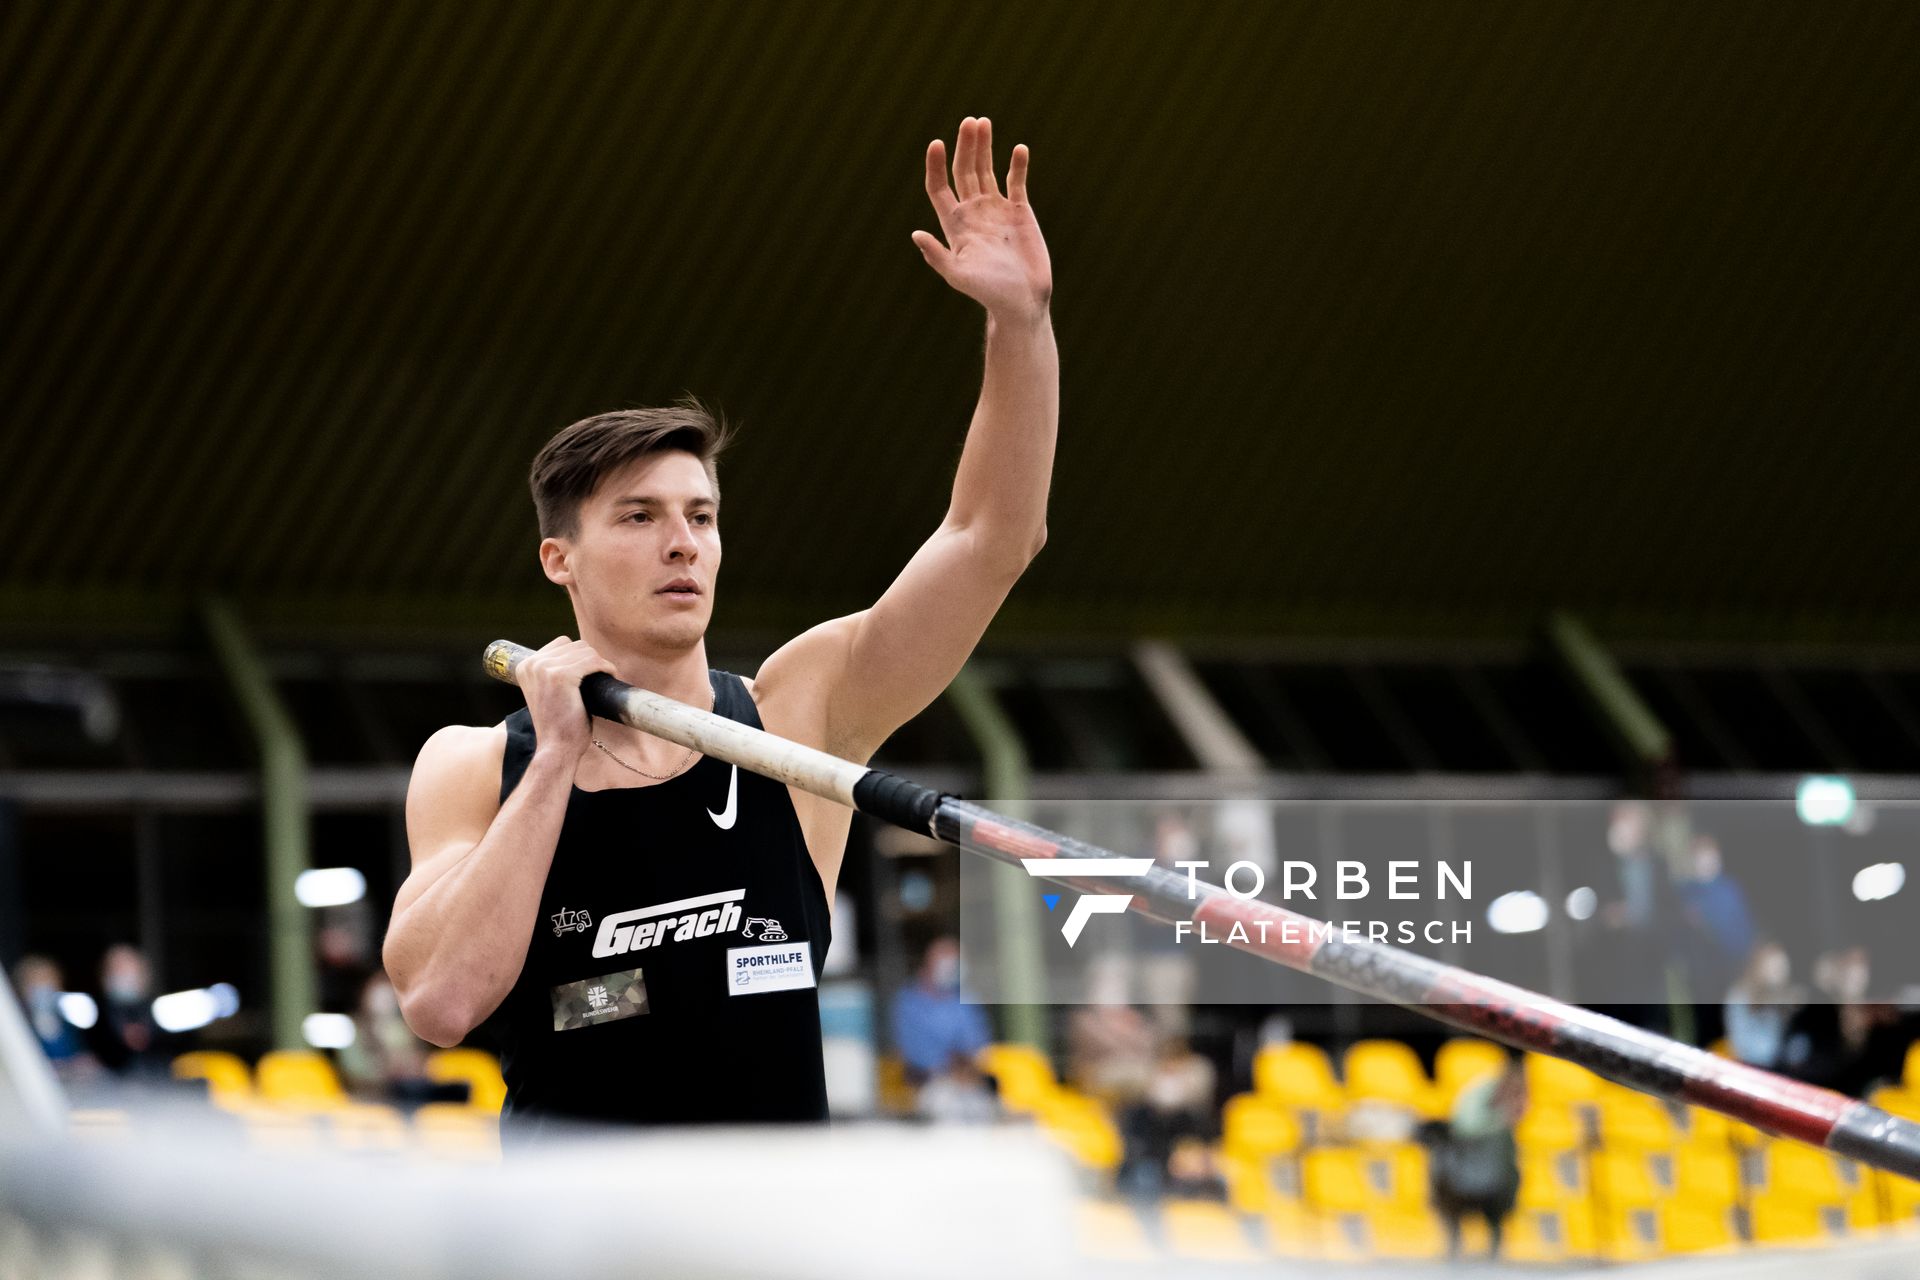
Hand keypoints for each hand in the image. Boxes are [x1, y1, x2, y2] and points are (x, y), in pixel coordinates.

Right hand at [518, 635, 616, 762]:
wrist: (556, 748)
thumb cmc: (558, 724)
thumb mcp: (548, 692)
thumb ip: (555, 672)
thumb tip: (582, 652)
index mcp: (525, 665)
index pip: (561, 644)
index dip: (580, 657)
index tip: (590, 673)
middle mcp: (532, 664)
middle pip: (574, 645)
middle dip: (591, 659)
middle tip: (600, 678)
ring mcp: (544, 668)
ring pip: (585, 651)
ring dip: (599, 663)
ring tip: (604, 678)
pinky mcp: (561, 676)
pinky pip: (592, 661)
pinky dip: (605, 667)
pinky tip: (610, 676)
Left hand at [912, 116, 1051, 321]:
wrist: (1022, 301)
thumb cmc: (989, 293)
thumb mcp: (958, 276)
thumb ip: (937, 255)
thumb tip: (916, 234)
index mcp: (955, 224)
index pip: (939, 188)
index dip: (936, 166)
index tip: (937, 144)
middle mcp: (973, 212)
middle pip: (964, 172)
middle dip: (965, 147)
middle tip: (969, 122)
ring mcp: (996, 210)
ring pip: (986, 170)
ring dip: (984, 147)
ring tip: (983, 123)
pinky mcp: (1019, 211)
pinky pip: (1016, 181)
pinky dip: (1018, 165)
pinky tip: (1019, 149)